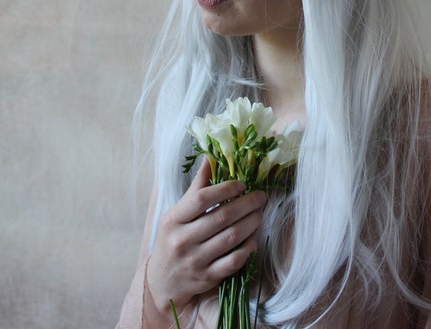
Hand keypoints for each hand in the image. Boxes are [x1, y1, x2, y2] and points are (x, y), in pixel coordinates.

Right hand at [146, 158, 266, 315]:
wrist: (162, 281)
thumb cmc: (173, 238)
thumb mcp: (177, 212)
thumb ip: (197, 187)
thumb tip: (210, 157)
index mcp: (173, 220)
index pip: (201, 199)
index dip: (225, 188)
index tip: (242, 184)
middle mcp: (182, 240)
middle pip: (222, 217)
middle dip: (247, 204)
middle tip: (261, 196)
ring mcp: (195, 261)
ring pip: (231, 238)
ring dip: (251, 223)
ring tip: (259, 213)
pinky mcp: (207, 278)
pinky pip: (234, 261)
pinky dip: (248, 248)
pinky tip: (253, 238)